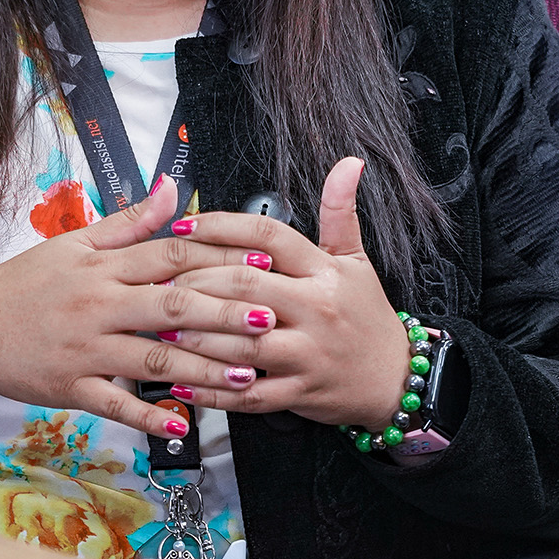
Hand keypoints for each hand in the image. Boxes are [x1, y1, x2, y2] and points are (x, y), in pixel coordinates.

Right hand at [0, 178, 276, 435]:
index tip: (262, 264)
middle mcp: (98, 304)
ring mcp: (85, 348)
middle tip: (270, 320)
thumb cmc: (27, 283)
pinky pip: (115, 403)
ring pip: (153, 357)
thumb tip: (173, 189)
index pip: (170, 257)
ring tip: (248, 374)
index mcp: (103, 266)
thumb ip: (129, 221)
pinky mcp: (70, 387)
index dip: (219, 259)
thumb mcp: (75, 243)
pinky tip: (184, 423)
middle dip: (225, 314)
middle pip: (171, 306)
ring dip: (204, 368)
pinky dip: (149, 415)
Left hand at [157, 157, 413, 428]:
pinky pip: (249, 394)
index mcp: (323, 272)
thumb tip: (347, 164)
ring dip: (197, 336)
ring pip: (242, 343)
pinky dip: (212, 390)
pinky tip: (183, 382)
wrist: (395, 378)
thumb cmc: (367, 318)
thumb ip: (340, 212)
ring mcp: (307, 353)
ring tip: (163, 328)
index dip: (222, 227)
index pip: (268, 237)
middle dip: (197, 283)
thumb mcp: (356, 260)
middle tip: (163, 281)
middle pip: (246, 286)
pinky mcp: (299, 392)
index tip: (185, 227)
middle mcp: (315, 309)